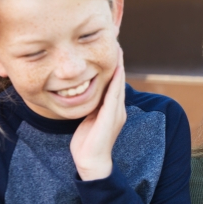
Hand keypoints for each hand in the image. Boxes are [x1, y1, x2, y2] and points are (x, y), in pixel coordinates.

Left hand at [71, 48, 126, 180]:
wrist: (91, 163)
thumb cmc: (86, 144)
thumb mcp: (87, 121)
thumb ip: (90, 108)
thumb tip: (82, 95)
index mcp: (113, 110)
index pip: (114, 83)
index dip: (114, 66)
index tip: (111, 48)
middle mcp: (118, 109)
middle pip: (119, 79)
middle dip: (118, 60)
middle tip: (116, 40)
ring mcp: (117, 112)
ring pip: (119, 83)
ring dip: (119, 65)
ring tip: (117, 48)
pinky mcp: (112, 116)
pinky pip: (115, 93)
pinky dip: (116, 79)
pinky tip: (115, 67)